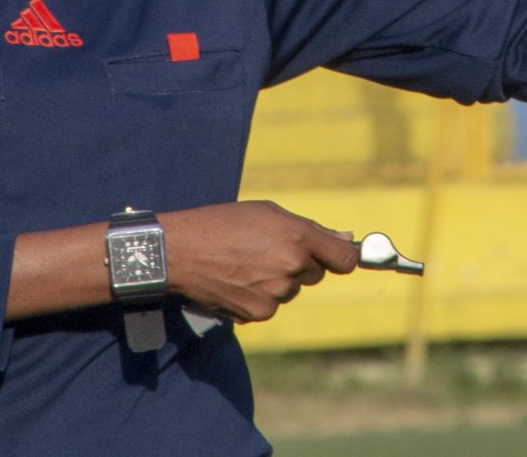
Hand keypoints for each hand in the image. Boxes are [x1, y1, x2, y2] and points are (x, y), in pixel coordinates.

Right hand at [157, 201, 359, 324]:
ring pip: (291, 289)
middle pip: (315, 274)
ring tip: (245, 263)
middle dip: (300, 264)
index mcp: (298, 237)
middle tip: (268, 250)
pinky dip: (259, 295)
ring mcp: (276, 294)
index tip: (338, 256)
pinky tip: (237, 280)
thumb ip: (308, 228)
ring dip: (277, 280)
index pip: (346, 259)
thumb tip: (345, 239)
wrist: (181, 252)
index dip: (343, 257)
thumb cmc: (223, 223)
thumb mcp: (267, 213)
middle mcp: (292, 267)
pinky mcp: (259, 313)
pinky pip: (271, 305)